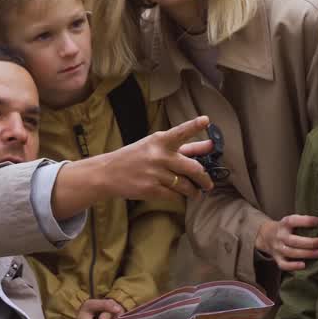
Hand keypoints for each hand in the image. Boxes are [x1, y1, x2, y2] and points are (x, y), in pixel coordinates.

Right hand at [52, 119, 213, 214]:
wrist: (108, 173)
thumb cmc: (136, 157)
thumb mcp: (156, 147)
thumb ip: (185, 147)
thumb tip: (209, 146)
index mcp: (160, 141)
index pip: (180, 132)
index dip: (194, 126)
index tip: (206, 120)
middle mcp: (159, 155)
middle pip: (192, 168)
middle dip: (205, 178)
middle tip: (209, 184)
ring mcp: (154, 173)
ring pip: (185, 185)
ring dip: (194, 192)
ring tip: (197, 193)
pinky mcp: (150, 189)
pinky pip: (174, 196)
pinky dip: (179, 198)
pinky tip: (179, 196)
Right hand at [255, 214, 317, 271]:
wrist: (266, 236)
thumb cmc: (285, 228)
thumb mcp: (290, 220)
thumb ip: (302, 222)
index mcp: (284, 224)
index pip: (293, 221)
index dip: (306, 221)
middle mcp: (280, 236)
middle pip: (294, 241)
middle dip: (311, 242)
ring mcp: (277, 248)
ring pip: (291, 253)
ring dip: (306, 254)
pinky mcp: (277, 258)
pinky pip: (283, 265)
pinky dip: (293, 266)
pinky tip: (304, 265)